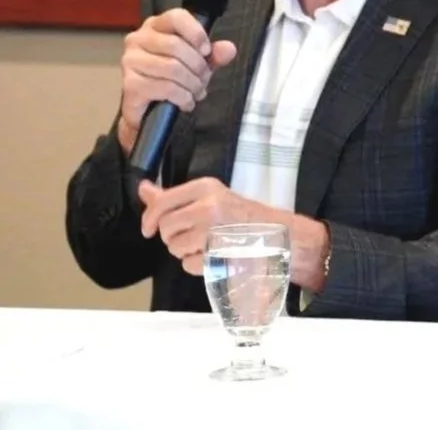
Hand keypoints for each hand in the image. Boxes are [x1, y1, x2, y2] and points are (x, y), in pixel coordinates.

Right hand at [117, 9, 236, 154]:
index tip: (206, 51)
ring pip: (172, 68)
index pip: (176, 17)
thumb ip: (215, 54)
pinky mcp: (130, 83)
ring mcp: (131, 60)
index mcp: (156, 26)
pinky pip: (165, 87)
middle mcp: (138, 39)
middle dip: (198, 66)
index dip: (196, 33)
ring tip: (196, 92)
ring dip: (192, 84)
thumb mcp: (198, 63)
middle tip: (203, 80)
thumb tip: (228, 49)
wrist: (149, 108)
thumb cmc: (172, 78)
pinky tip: (186, 102)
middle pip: (176, 45)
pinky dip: (182, 97)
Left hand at [138, 178, 276, 275]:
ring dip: (184, 251)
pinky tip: (211, 257)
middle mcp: (209, 207)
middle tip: (190, 236)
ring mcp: (213, 232)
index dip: (149, 218)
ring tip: (205, 245)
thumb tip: (142, 188)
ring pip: (174, 247)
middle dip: (172, 236)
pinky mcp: (218, 255)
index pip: (162, 202)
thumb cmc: (241, 215)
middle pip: (166, 227)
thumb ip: (173, 196)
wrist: (278, 235)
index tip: (149, 229)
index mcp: (206, 188)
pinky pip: (187, 265)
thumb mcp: (209, 197)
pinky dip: (196, 265)